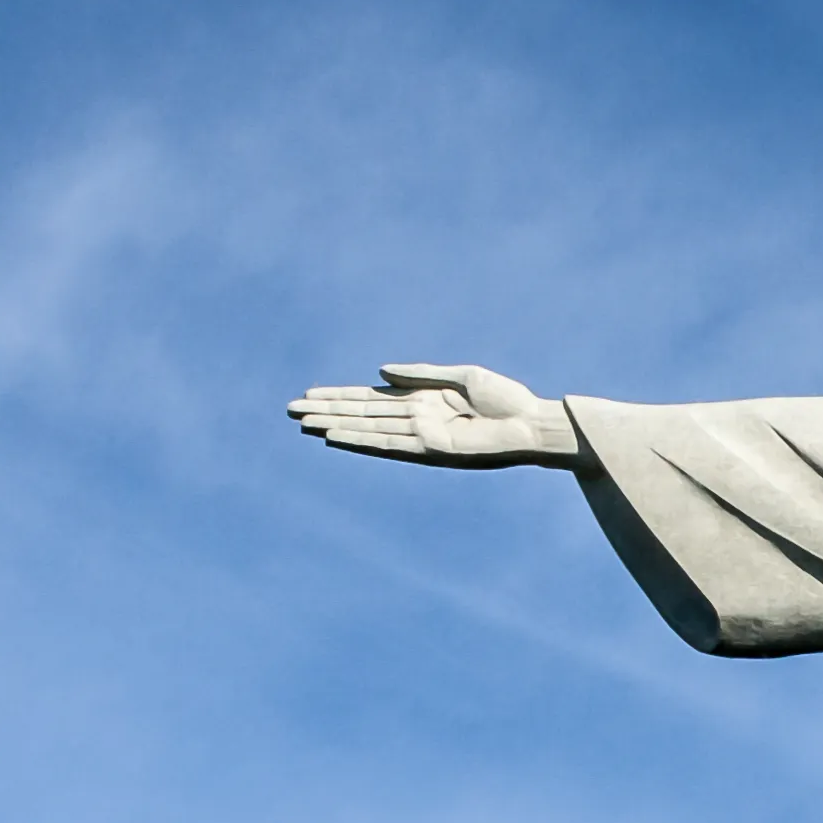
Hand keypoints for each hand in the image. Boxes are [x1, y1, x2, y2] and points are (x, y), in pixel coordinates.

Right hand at [287, 363, 584, 468]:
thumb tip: (380, 372)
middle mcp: (416, 420)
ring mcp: (421, 436)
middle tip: (290, 410)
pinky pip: (389, 444)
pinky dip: (361, 440)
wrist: (531, 423)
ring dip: (335, 426)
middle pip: (362, 413)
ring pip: (368, 429)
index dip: (340, 396)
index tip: (309, 395)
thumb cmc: (506, 400)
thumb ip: (420, 374)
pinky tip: (336, 437)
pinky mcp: (431, 450)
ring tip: (303, 423)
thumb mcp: (461, 377)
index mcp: (422, 400)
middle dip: (327, 411)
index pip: (371, 399)